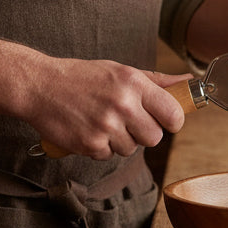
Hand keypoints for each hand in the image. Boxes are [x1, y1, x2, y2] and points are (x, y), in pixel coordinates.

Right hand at [26, 61, 188, 159]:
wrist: (40, 86)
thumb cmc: (82, 77)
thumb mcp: (121, 71)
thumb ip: (156, 81)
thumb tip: (188, 82)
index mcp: (133, 83)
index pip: (173, 113)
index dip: (173, 121)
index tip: (167, 121)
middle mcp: (122, 104)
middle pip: (154, 138)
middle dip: (144, 133)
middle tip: (129, 122)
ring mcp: (106, 126)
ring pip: (131, 149)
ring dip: (121, 141)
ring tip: (104, 122)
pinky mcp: (90, 144)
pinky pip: (109, 156)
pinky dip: (102, 147)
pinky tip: (90, 130)